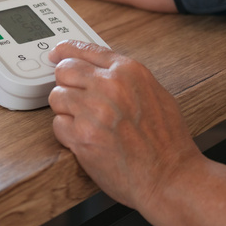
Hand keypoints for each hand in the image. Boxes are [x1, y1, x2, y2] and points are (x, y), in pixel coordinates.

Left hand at [48, 40, 202, 212]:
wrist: (169, 176)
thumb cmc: (167, 140)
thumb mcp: (155, 93)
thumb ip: (126, 77)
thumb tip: (101, 70)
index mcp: (129, 71)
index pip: (86, 49)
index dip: (65, 51)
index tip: (55, 53)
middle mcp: (109, 86)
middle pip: (65, 69)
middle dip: (66, 82)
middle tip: (75, 96)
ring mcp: (93, 110)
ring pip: (57, 96)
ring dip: (66, 109)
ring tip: (86, 122)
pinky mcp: (81, 136)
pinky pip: (57, 124)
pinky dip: (67, 132)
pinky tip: (86, 139)